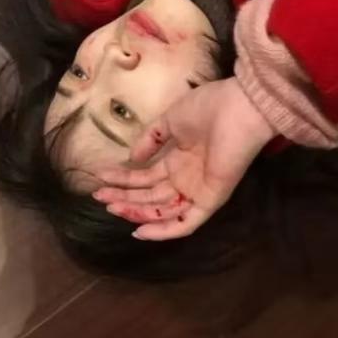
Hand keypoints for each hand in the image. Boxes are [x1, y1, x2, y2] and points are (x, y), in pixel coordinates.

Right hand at [93, 78, 275, 239]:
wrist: (238, 108)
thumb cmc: (207, 108)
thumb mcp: (170, 120)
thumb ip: (150, 139)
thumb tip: (132, 157)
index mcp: (178, 160)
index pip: (146, 176)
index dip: (122, 177)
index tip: (100, 175)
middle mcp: (186, 179)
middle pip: (149, 195)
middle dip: (123, 195)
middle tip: (98, 195)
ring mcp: (197, 191)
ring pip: (162, 210)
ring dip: (135, 210)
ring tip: (110, 205)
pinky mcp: (209, 200)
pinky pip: (186, 223)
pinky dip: (163, 230)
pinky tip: (138, 230)